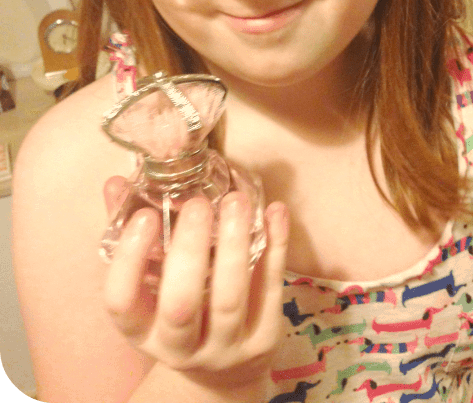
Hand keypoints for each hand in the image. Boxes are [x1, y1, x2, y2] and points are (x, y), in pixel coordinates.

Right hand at [102, 177, 288, 386]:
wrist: (222, 370)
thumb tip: (116, 183)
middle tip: (197, 203)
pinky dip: (275, 247)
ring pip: (229, 299)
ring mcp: (224, 348)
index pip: (122, 300)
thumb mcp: (149, 282)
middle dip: (190, 250)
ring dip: (235, 245)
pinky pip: (270, 290)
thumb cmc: (177, 307)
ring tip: (237, 200)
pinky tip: (275, 212)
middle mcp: (179, 346)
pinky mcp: (263, 339)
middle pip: (181, 304)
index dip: (130, 259)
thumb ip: (131, 234)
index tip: (146, 215)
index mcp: (141, 329)